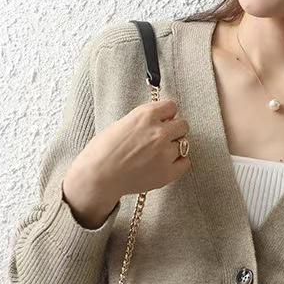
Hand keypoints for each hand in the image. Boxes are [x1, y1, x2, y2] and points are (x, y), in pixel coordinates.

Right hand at [62, 98, 191, 224]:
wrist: (98, 176)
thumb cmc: (103, 151)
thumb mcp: (123, 124)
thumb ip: (144, 122)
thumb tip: (159, 123)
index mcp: (146, 115)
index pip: (171, 107)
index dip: (166, 115)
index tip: (163, 121)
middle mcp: (159, 132)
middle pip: (183, 125)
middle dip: (173, 130)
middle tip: (162, 139)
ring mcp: (165, 153)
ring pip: (184, 144)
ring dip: (175, 147)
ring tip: (160, 154)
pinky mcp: (168, 173)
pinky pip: (185, 163)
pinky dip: (178, 163)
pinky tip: (166, 165)